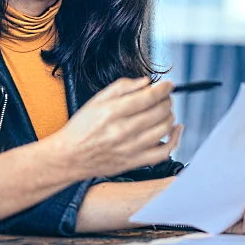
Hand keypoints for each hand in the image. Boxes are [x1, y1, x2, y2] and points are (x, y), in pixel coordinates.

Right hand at [45, 77, 181, 179]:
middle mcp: (123, 130)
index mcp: (113, 112)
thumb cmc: (81, 129)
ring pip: (164, 129)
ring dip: (170, 116)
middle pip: (159, 111)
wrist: (70, 157)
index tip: (168, 85)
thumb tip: (145, 82)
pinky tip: (174, 130)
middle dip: (167, 100)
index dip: (164, 88)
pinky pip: (164, 152)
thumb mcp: (96, 100)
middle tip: (164, 97)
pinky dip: (174, 139)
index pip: (148, 97)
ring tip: (165, 111)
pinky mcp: (135, 162)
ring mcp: (131, 148)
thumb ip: (122, 87)